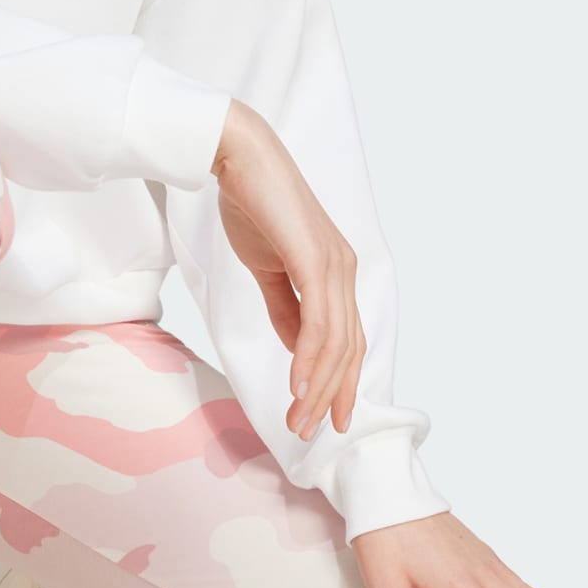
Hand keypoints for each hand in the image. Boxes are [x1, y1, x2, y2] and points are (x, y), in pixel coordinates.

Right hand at [210, 100, 362, 441]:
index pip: (346, 338)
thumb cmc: (251, 204)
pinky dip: (311, 359)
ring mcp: (335, 265)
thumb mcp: (268, 268)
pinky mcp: (317, 260)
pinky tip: (298, 386)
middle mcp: (344, 270)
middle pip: (348, 348)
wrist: (239, 156)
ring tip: (299, 419)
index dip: (340, 380)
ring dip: (318, 387)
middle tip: (309, 431)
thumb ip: (286, 307)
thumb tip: (297, 350)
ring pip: (337, 342)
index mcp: (335, 270)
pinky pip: (319, 322)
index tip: (326, 416)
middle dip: (331, 394)